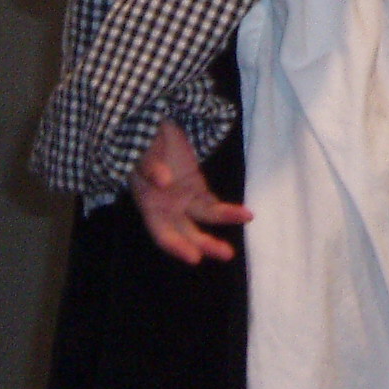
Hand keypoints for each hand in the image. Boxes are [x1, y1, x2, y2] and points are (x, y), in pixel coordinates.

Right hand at [130, 119, 252, 264]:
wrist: (151, 131)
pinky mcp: (197, 186)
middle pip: (187, 233)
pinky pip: (212, 202)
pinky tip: (243, 213)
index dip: (177, 247)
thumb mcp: (142, 154)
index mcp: (150, 206)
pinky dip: (227, 209)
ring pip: (205, 217)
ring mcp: (184, 198)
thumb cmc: (142, 146)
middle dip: (206, 245)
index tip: (194, 257)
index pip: (163, 234)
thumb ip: (150, 167)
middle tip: (226, 253)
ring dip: (224, 220)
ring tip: (246, 220)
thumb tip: (162, 181)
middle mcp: (168, 209)